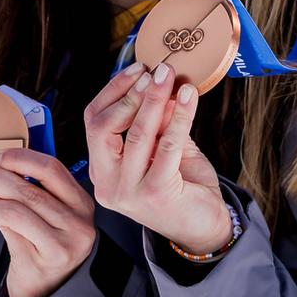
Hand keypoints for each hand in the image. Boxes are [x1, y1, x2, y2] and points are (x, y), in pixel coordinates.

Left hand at [0, 148, 95, 296]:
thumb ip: (34, 192)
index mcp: (81, 203)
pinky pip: (10, 230)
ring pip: (18, 209)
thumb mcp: (53, 217)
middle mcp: (77, 222)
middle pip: (31, 188)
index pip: (51, 168)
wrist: (51, 296)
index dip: (20, 157)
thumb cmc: (47, 249)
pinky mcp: (43, 261)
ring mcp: (63, 244)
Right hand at [84, 62, 231, 254]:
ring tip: (171, 77)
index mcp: (101, 169)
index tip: (138, 68)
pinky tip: (189, 97)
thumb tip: (160, 81)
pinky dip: (180, 116)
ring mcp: (127, 191)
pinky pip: (167, 145)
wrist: (203, 227)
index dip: (114, 90)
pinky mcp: (155, 194)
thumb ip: (158, 120)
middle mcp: (106, 183)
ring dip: (155, 99)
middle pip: (104, 127)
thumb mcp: (163, 146)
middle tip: (157, 71)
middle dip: (131, 93)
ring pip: (136, 133)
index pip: (93, 122)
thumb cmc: (181, 184)